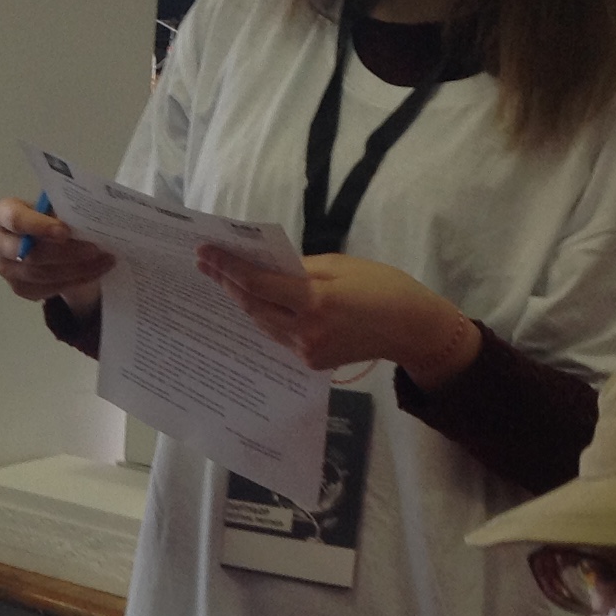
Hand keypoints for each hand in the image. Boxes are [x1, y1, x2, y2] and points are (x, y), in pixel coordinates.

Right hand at [0, 197, 114, 313]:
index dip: (39, 226)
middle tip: (95, 249)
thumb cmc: (52, 218)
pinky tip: (94, 272)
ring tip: (103, 260)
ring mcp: (6, 269)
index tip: (66, 232)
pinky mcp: (19, 288)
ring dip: (77, 269)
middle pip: (29, 254)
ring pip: (42, 275)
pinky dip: (75, 281)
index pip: (15, 220)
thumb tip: (88, 219)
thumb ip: (64, 211)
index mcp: (3, 213)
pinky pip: (47, 290)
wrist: (50, 242)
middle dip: (65, 253)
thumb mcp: (57, 207)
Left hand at [196, 248, 481, 387]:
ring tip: (221, 279)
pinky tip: (253, 303)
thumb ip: (300, 268)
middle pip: (252, 307)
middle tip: (205, 263)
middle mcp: (305, 331)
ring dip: (242, 301)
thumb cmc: (381, 286)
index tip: (204, 252)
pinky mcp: (311, 363)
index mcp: (314, 301)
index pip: (258, 283)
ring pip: (262, 324)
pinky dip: (264, 317)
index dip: (228, 268)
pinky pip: (278, 337)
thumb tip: (265, 265)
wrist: (411, 328)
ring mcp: (306, 351)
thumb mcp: (340, 265)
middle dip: (227, 284)